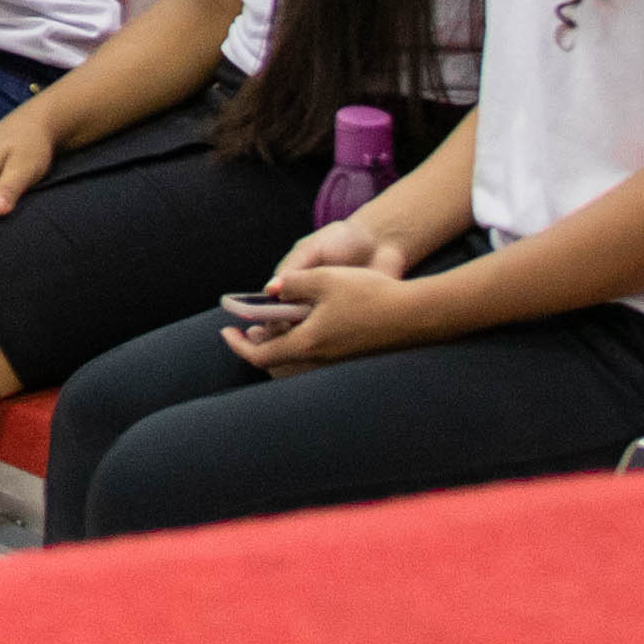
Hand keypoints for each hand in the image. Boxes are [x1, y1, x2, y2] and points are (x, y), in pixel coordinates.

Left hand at [222, 233, 423, 375]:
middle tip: (248, 328)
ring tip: (274, 324)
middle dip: (258, 345)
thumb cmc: (370, 295)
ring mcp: (337, 361)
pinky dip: (300, 344)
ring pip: (296, 361)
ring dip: (279, 344)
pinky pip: (314, 358)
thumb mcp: (325, 279)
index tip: (227, 331)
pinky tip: (307, 323)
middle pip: (276, 364)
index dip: (239, 344)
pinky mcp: (351, 356)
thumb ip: (292, 283)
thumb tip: (271, 289)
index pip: (260, 355)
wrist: (416, 314)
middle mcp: (320, 359)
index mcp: (307, 344)